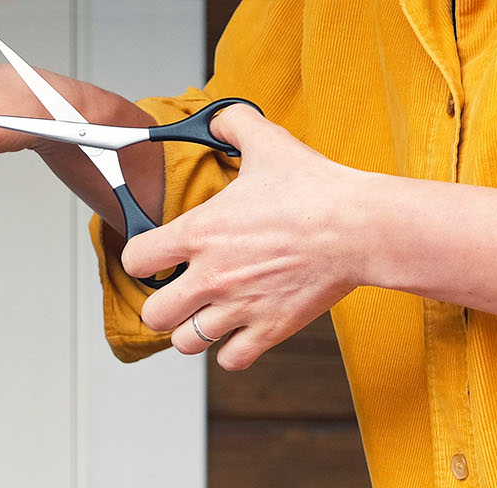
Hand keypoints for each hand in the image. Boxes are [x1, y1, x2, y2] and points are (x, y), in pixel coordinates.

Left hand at [122, 104, 369, 370]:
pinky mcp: (269, 329)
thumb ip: (234, 126)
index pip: (136, 260)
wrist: (361, 227)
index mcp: (200, 234)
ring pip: (186, 344)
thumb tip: (220, 118)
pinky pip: (229, 360)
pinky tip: (240, 331)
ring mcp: (239, 307)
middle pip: (154, 315)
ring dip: (194, 331)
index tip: (158, 258)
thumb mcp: (268, 143)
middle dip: (163, 307)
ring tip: (209, 315)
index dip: (142, 259)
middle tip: (181, 294)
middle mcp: (212, 276)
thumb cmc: (316, 190)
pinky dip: (232, 351)